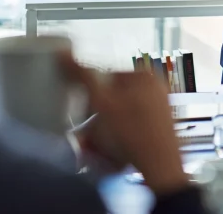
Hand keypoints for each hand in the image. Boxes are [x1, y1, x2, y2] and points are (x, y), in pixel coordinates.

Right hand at [63, 60, 187, 197]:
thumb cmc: (132, 133)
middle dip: (98, 115)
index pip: (106, 77)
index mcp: (145, 75)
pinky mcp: (161, 128)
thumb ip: (82, 76)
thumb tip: (61, 52)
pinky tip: (116, 152)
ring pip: (122, 114)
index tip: (82, 113)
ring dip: (106, 129)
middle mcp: (157, 88)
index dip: (90, 96)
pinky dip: (121, 137)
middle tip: (89, 133)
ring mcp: (161, 108)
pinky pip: (133, 127)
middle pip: (114, 97)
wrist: (161, 169)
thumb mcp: (102, 102)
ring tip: (100, 145)